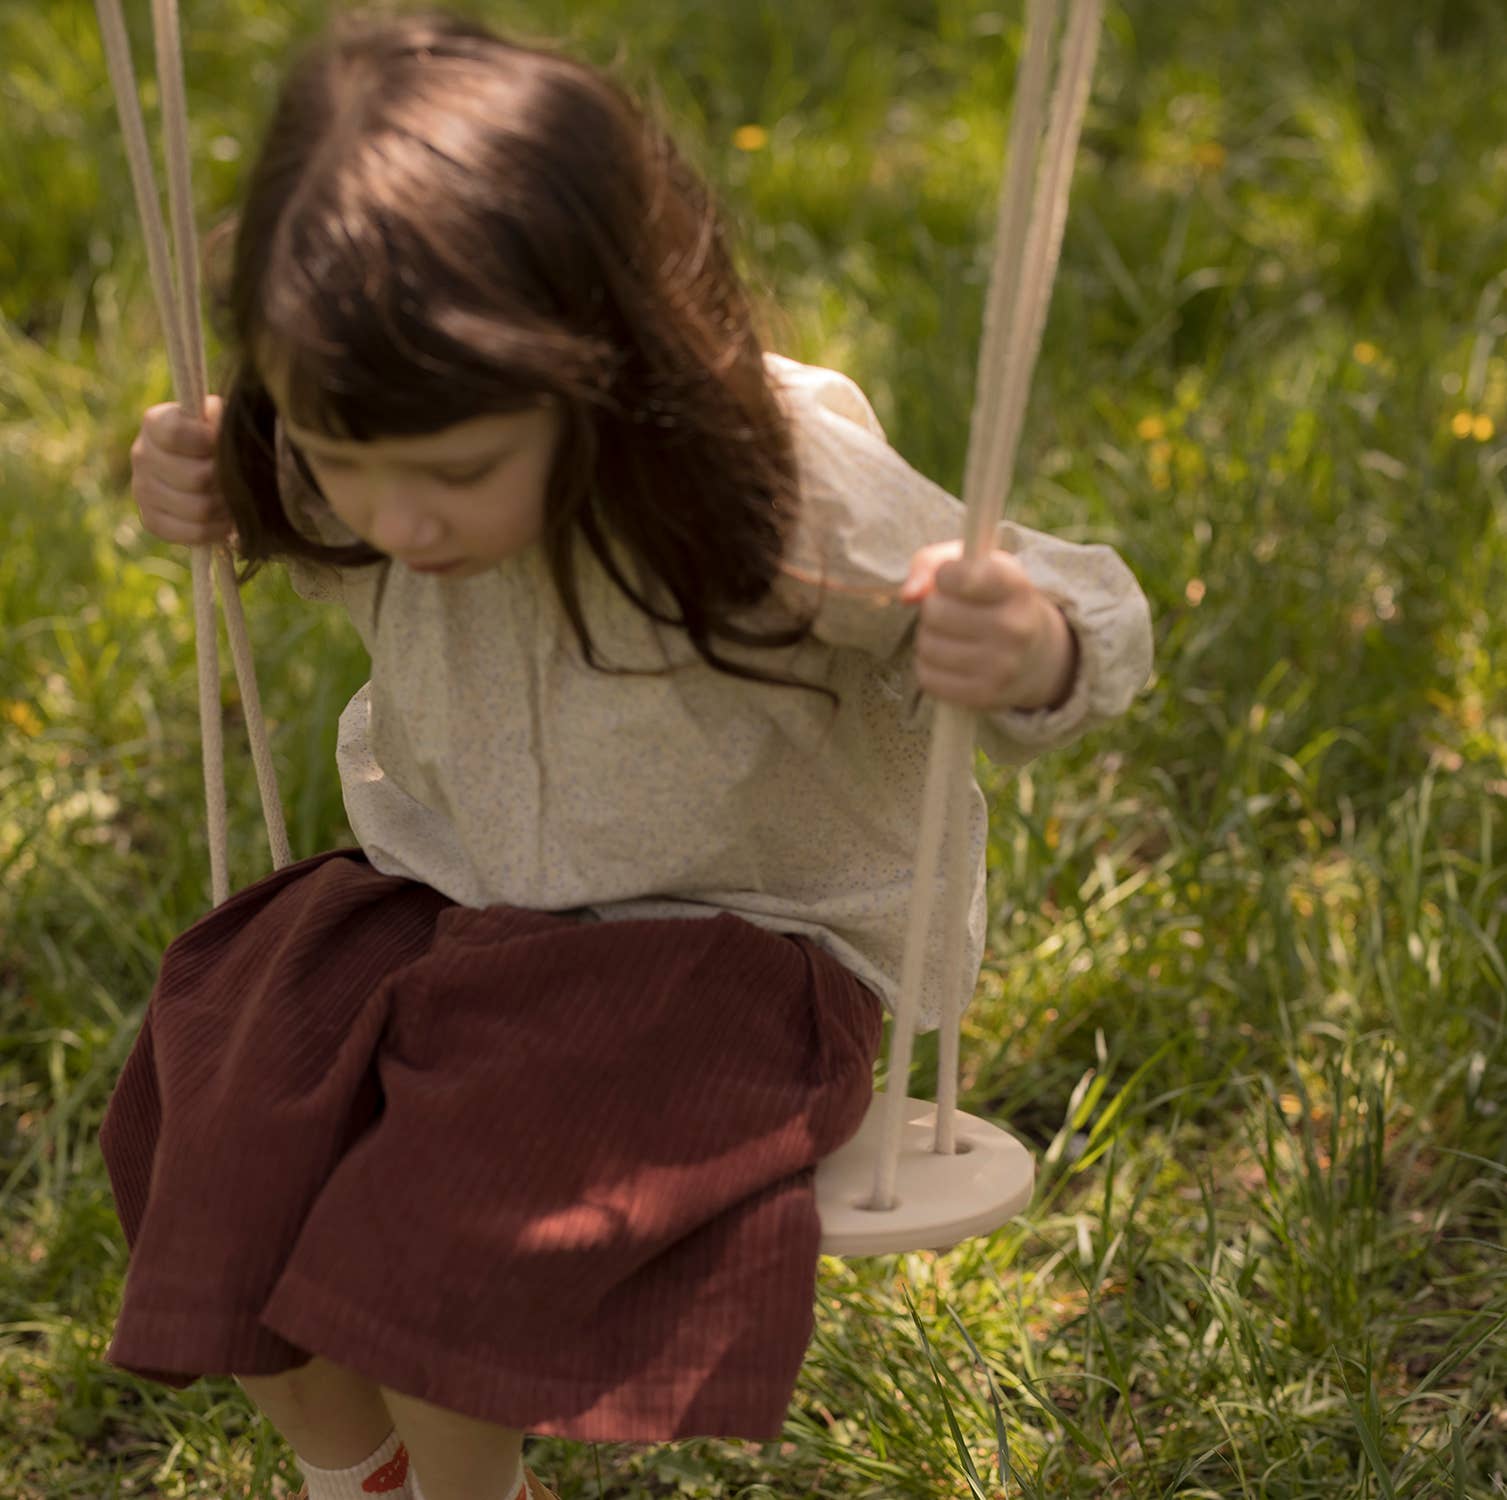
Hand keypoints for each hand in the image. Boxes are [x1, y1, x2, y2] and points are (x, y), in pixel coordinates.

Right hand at [130, 395, 232, 544]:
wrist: (209, 464)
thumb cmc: (220, 436)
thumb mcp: (222, 418)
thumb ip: (223, 418)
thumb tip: (223, 430)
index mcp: (155, 424)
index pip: (177, 434)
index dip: (209, 441)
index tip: (224, 443)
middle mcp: (142, 455)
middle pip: (196, 477)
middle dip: (227, 481)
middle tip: (241, 481)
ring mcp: (142, 490)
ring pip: (198, 508)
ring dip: (226, 507)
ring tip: (237, 500)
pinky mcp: (152, 520)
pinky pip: (190, 533)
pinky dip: (216, 531)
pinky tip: (226, 521)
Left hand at [900, 539, 1078, 711]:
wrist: (1034, 655)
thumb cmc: (992, 599)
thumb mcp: (975, 566)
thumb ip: (933, 563)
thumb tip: (908, 595)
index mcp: (1016, 587)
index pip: (961, 576)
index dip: (944, 575)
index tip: (950, 578)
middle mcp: (1015, 627)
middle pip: (935, 611)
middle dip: (932, 607)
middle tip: (950, 610)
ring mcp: (1002, 666)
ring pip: (928, 646)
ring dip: (929, 637)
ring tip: (949, 634)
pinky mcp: (985, 695)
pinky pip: (928, 677)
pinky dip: (930, 666)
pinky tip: (949, 659)